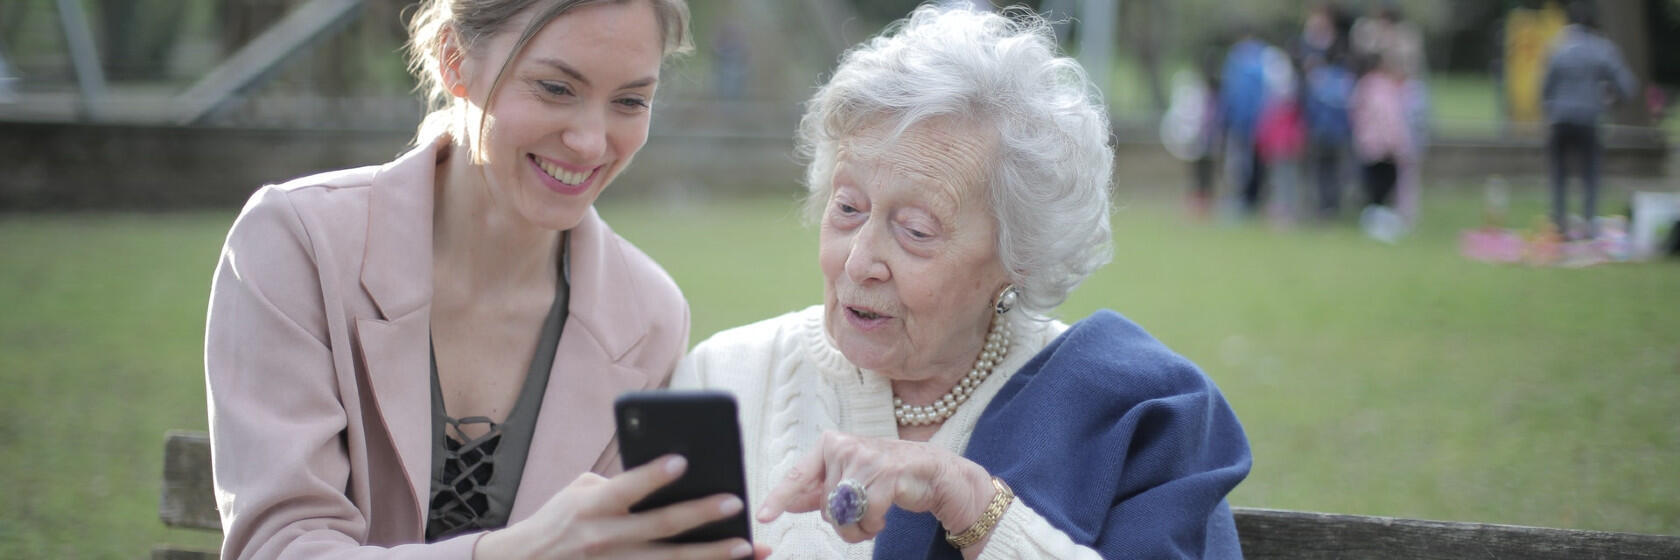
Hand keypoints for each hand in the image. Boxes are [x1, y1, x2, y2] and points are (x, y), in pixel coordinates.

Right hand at [476, 455, 771, 558]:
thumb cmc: (559, 521)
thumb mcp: (578, 493)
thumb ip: (617, 484)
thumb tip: (664, 479)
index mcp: (592, 507)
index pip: (626, 487)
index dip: (653, 475)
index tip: (683, 460)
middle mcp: (604, 538)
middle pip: (660, 527)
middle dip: (701, 514)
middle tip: (735, 502)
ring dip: (712, 555)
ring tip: (746, 546)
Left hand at [755, 431, 995, 543]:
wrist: (932, 472)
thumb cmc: (887, 474)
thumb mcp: (849, 479)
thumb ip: (818, 490)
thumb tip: (787, 502)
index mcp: (830, 445)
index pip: (798, 476)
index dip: (779, 498)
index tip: (763, 516)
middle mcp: (845, 447)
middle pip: (825, 505)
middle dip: (842, 520)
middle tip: (861, 512)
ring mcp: (866, 458)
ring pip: (844, 514)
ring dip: (859, 527)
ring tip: (873, 516)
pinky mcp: (886, 474)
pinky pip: (866, 516)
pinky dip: (874, 526)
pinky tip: (884, 515)